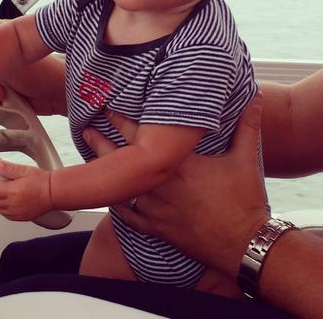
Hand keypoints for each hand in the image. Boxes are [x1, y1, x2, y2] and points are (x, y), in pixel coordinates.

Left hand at [0, 160, 52, 220]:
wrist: (53, 193)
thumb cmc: (42, 182)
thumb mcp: (24, 170)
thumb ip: (9, 168)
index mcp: (12, 191)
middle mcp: (12, 204)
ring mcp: (15, 212)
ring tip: (0, 191)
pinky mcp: (19, 217)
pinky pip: (5, 214)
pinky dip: (2, 208)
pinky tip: (7, 201)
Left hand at [84, 95, 269, 278]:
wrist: (246, 244)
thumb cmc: (244, 202)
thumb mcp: (246, 159)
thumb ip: (248, 126)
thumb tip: (256, 98)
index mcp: (178, 164)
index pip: (140, 137)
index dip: (120, 121)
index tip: (106, 109)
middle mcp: (160, 185)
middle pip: (121, 160)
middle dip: (101, 142)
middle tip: (86, 130)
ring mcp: (155, 209)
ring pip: (120, 187)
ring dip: (106, 173)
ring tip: (90, 160)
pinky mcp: (156, 228)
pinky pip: (128, 217)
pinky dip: (116, 205)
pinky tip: (107, 197)